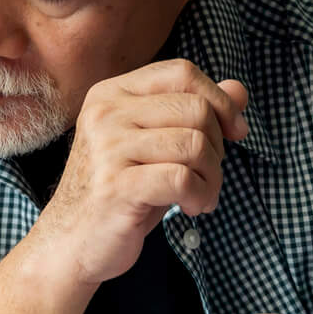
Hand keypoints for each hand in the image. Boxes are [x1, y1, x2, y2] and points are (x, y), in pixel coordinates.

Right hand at [31, 59, 249, 288]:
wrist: (72, 240)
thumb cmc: (120, 190)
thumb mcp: (157, 144)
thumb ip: (195, 112)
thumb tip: (240, 90)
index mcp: (110, 94)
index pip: (181, 73)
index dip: (219, 98)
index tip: (235, 130)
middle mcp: (105, 114)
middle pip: (195, 109)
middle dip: (218, 147)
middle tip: (208, 174)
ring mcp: (107, 149)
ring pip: (195, 145)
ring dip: (213, 177)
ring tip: (202, 195)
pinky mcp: (116, 186)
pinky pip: (183, 179)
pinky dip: (202, 196)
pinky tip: (193, 207)